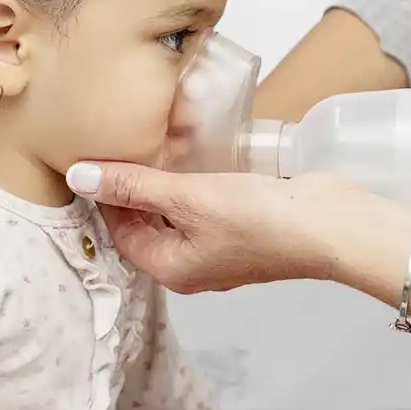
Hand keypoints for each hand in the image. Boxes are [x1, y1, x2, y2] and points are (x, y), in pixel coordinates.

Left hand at [65, 161, 410, 294]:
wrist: (332, 227)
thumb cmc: (260, 220)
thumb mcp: (189, 198)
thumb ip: (135, 184)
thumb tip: (78, 176)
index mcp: (171, 269)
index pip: (119, 231)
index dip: (105, 194)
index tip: (97, 153)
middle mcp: (193, 265)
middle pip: (147, 224)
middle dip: (134, 187)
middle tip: (121, 141)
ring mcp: (222, 248)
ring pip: (177, 213)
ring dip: (166, 181)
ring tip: (154, 140)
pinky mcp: (247, 228)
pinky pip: (206, 206)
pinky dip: (195, 182)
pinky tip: (197, 153)